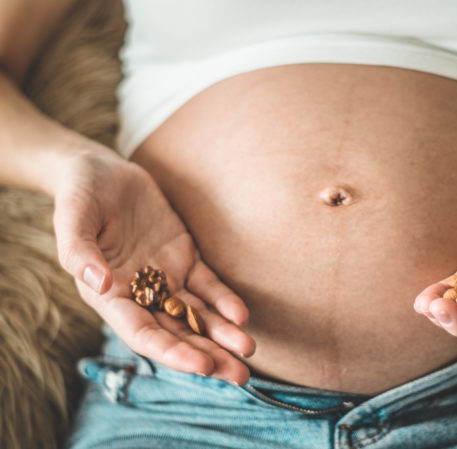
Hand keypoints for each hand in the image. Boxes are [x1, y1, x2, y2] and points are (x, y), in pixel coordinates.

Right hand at [53, 151, 254, 384]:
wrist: (102, 171)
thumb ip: (79, 250)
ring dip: (222, 335)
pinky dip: (225, 301)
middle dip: (207, 356)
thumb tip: (99, 282)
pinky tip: (242, 315)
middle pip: (176, 333)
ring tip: (248, 351)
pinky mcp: (184, 259)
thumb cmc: (81, 194)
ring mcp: (164, 278)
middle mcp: (138, 295)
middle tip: (240, 376)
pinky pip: (208, 285)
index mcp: (107, 295)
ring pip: (196, 315)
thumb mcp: (72, 216)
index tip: (203, 366)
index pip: (143, 334)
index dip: (172, 352)